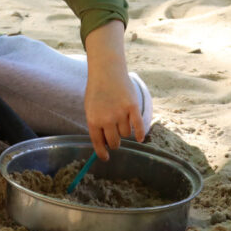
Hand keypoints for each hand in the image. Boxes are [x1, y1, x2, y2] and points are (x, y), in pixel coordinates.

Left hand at [84, 21, 145, 159]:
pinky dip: (139, 134)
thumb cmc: (97, 90)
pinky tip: (140, 138)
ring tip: (121, 121)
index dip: (102, 153)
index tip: (106, 158)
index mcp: (93, 120)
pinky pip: (138, 127)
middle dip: (115, 143)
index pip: (98, 143)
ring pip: (126, 134)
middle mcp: (107, 119)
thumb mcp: (90, 108)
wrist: (107, 71)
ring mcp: (120, 113)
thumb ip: (96, 125)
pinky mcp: (132, 108)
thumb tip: (103, 144)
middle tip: (115, 140)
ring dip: (124, 131)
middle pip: (115, 142)